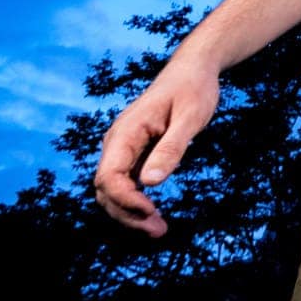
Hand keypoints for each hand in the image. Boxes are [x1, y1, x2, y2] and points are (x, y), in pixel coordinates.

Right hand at [93, 54, 220, 235]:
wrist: (193, 69)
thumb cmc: (194, 88)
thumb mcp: (191, 116)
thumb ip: (171, 148)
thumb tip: (150, 183)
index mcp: (125, 132)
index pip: (109, 176)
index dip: (125, 199)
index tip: (151, 210)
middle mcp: (117, 143)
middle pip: (106, 190)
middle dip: (127, 214)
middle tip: (159, 231)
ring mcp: (123, 149)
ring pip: (113, 191)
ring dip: (130, 213)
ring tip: (159, 229)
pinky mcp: (134, 154)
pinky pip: (126, 184)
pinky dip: (135, 202)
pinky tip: (153, 215)